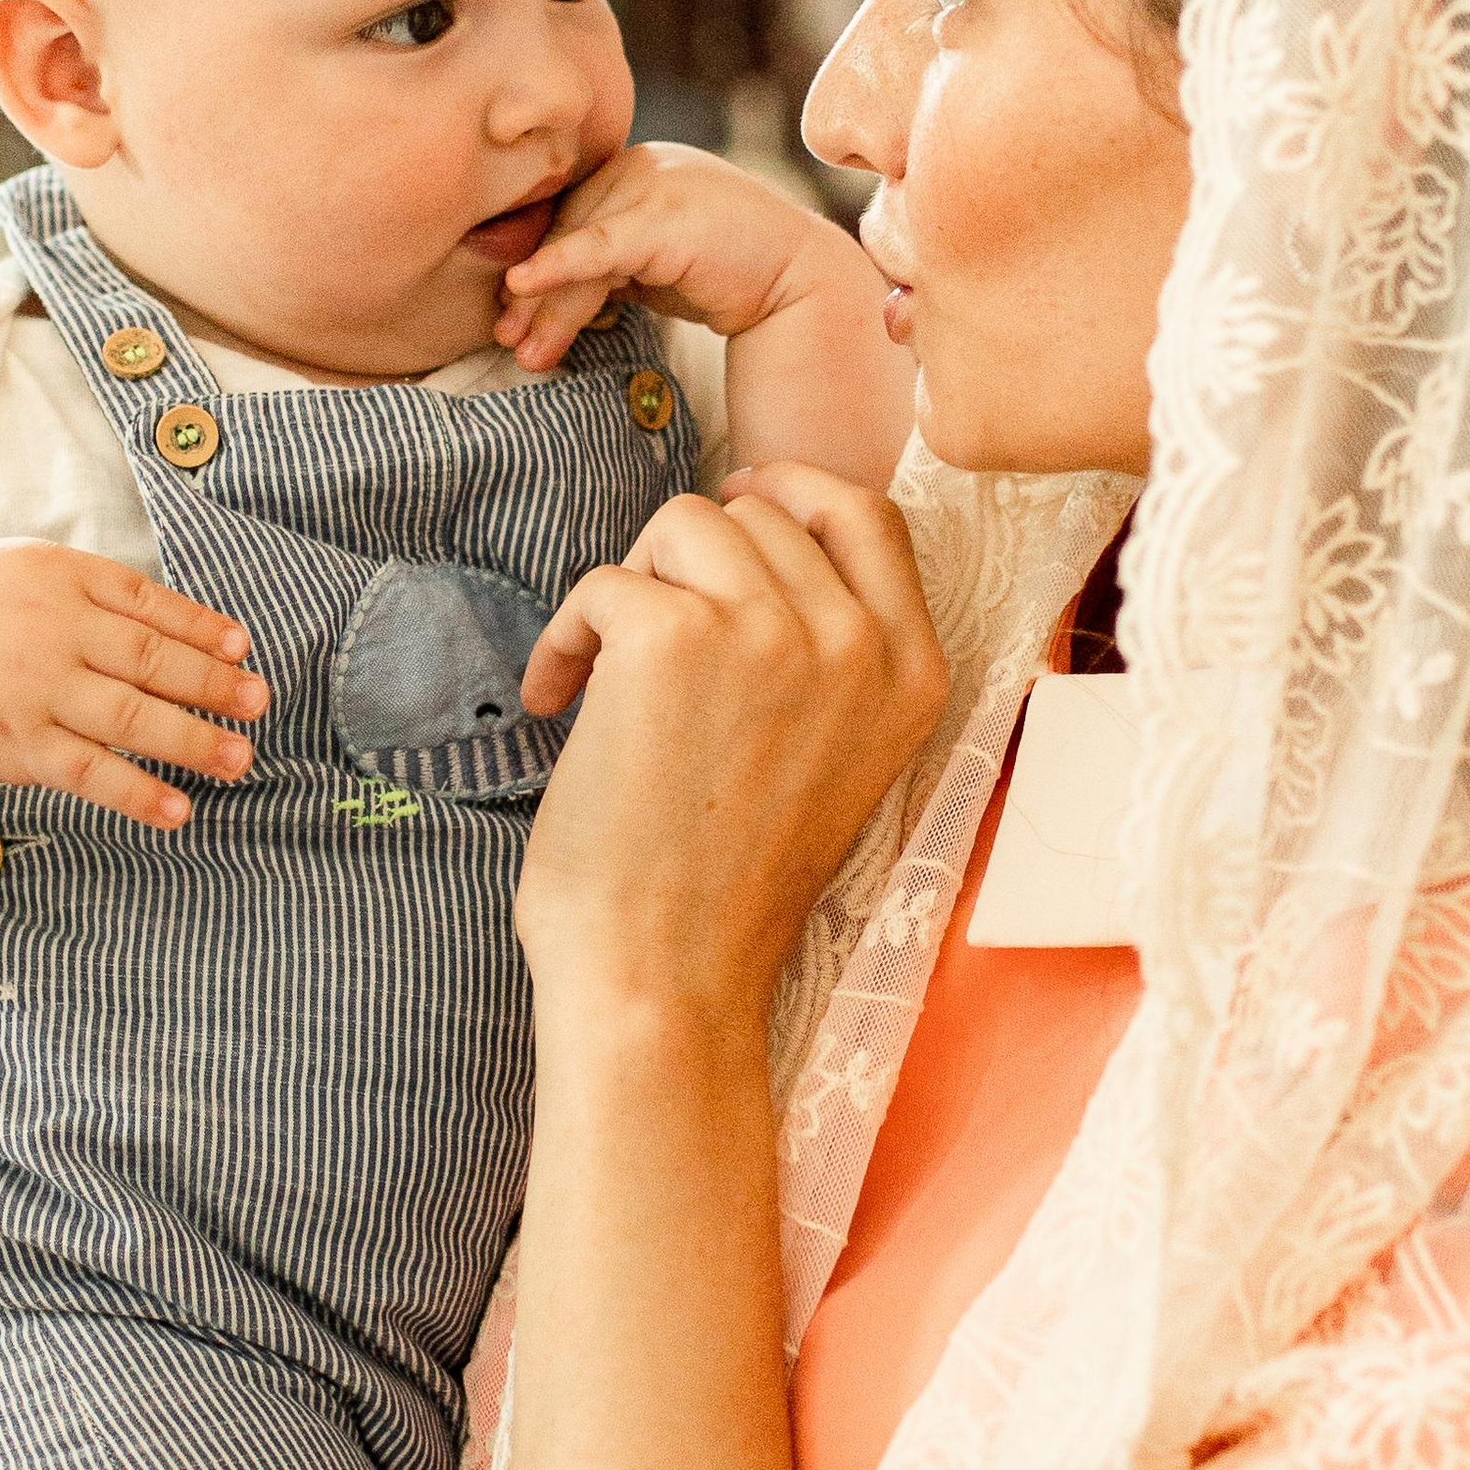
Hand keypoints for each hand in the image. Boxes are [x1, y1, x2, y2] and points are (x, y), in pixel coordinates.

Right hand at [0, 540, 266, 833]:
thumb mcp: (18, 573)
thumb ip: (88, 591)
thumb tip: (175, 624)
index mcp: (59, 576)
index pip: (149, 601)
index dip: (202, 628)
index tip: (241, 649)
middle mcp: (52, 628)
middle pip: (152, 658)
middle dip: (214, 684)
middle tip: (259, 703)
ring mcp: (34, 689)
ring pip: (132, 716)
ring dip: (194, 740)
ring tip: (239, 758)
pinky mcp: (16, 744)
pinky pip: (91, 772)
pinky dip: (138, 792)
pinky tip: (176, 808)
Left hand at [497, 141, 877, 373]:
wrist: (799, 283)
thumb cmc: (727, 276)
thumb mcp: (652, 267)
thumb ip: (605, 265)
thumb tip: (532, 294)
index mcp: (633, 168)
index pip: (569, 219)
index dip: (535, 266)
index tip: (509, 314)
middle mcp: (640, 164)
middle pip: (567, 233)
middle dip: (534, 295)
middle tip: (507, 341)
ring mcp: (654, 182)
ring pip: (580, 247)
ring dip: (548, 304)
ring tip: (528, 354)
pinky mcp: (664, 214)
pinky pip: (599, 246)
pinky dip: (558, 266)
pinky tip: (525, 283)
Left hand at [514, 465, 949, 1020]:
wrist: (666, 980)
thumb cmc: (727, 887)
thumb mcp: (836, 758)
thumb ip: (830, 654)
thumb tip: (756, 531)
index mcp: (915, 674)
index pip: (869, 515)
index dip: (792, 489)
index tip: (736, 502)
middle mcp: (857, 644)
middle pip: (758, 516)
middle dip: (687, 566)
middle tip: (643, 652)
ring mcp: (770, 633)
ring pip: (681, 526)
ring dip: (630, 590)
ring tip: (604, 679)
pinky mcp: (673, 637)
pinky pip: (604, 581)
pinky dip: (564, 637)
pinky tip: (554, 703)